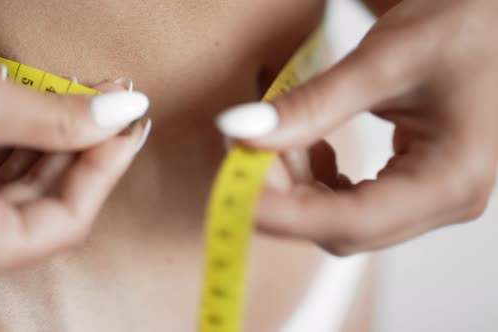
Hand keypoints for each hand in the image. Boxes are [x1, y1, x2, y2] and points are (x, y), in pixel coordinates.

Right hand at [0, 37, 149, 283]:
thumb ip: (62, 117)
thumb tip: (124, 111)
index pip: (67, 219)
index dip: (106, 169)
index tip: (131, 126)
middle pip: (45, 202)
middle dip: (83, 146)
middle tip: (114, 100)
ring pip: (18, 186)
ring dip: (54, 139)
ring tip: (86, 95)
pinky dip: (19, 142)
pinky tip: (41, 108)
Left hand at [217, 0, 497, 254]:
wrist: (496, 21)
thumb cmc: (466, 27)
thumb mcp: (383, 61)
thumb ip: (312, 104)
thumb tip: (243, 132)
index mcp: (450, 178)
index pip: (351, 221)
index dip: (284, 214)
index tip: (233, 192)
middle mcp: (445, 202)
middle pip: (342, 228)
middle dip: (284, 196)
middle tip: (246, 152)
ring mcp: (431, 198)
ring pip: (342, 219)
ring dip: (298, 186)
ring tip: (281, 137)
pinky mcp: (415, 186)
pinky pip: (352, 202)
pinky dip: (317, 180)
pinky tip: (309, 145)